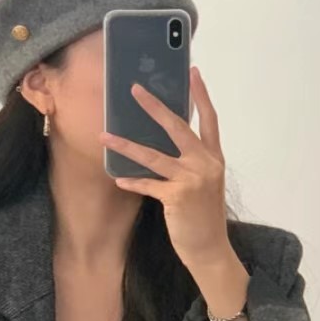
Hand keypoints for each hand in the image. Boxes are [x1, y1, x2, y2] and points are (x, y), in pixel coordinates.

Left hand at [99, 66, 233, 270]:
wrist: (210, 248)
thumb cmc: (203, 216)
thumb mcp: (205, 183)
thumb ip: (192, 162)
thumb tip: (166, 143)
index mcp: (214, 158)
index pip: (209, 119)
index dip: (201, 95)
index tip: (193, 72)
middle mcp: (206, 164)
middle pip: (178, 127)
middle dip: (155, 107)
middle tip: (136, 90)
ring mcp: (192, 180)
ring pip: (154, 155)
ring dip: (127, 145)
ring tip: (105, 135)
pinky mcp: (178, 197)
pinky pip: (149, 185)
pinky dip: (133, 182)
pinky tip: (118, 179)